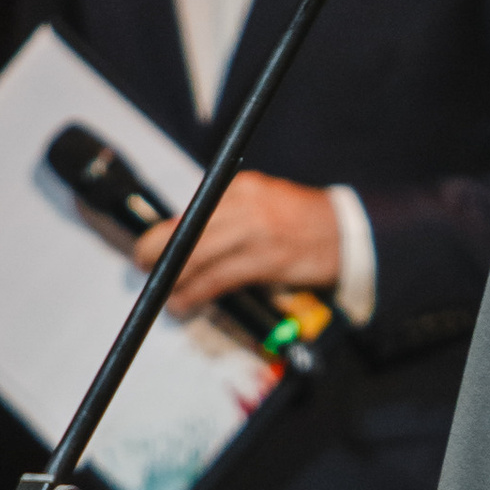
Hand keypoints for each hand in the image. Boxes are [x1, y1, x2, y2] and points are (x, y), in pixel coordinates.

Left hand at [140, 170, 342, 315]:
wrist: (345, 233)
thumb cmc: (300, 222)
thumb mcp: (262, 203)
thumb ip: (228, 216)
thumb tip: (187, 238)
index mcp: (240, 188)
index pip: (192, 209)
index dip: (164, 232)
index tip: (148, 247)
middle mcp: (245, 204)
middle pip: (188, 229)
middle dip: (157, 251)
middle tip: (143, 265)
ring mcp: (256, 232)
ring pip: (199, 255)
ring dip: (174, 277)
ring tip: (164, 292)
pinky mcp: (267, 259)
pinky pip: (220, 278)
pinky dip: (196, 292)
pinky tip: (185, 301)